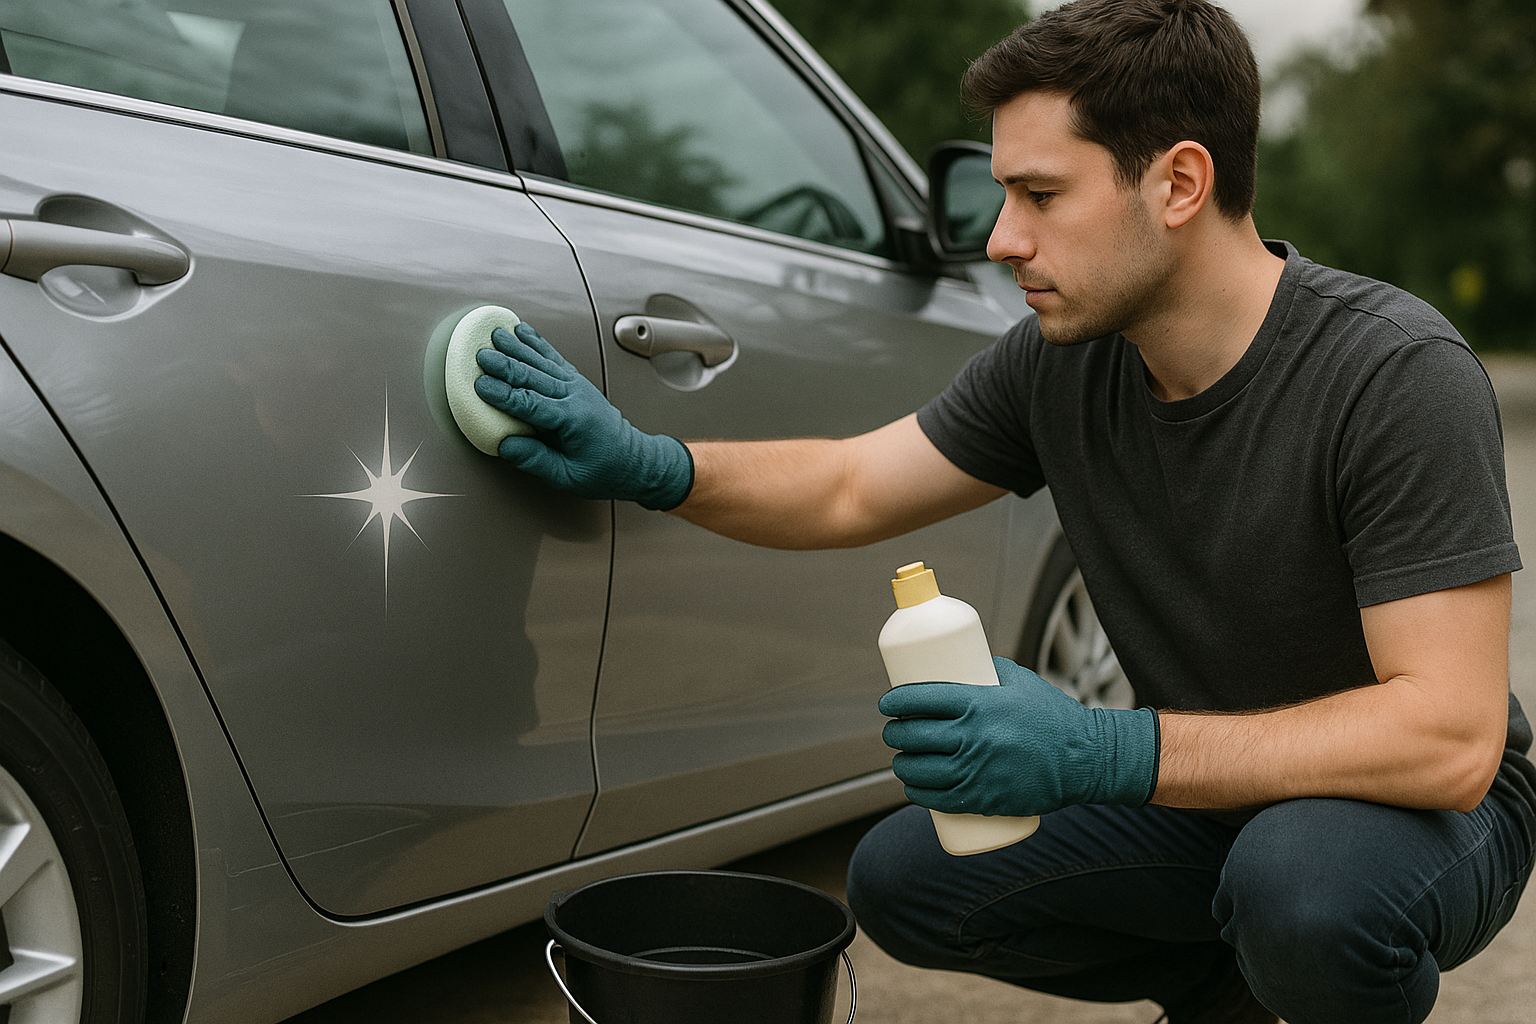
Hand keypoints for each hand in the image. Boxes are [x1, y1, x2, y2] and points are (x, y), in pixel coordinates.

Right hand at [474, 322, 693, 509]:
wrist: (632, 459)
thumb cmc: (602, 471)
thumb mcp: (567, 477)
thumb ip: (535, 460)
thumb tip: (504, 445)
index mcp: (572, 421)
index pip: (530, 404)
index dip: (503, 394)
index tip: (479, 385)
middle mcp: (575, 397)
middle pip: (533, 376)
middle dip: (505, 364)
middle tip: (480, 355)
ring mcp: (577, 386)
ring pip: (542, 362)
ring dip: (517, 347)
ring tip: (494, 334)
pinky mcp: (577, 381)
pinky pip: (554, 358)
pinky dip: (537, 343)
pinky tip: (521, 330)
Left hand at [879, 656, 1158, 816]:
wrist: (1086, 760)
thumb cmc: (1053, 717)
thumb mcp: (1020, 682)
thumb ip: (987, 670)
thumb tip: (957, 662)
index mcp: (978, 703)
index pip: (920, 698)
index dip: (895, 700)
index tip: (888, 702)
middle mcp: (972, 737)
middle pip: (913, 735)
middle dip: (894, 732)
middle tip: (895, 730)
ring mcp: (976, 771)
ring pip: (918, 770)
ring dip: (901, 765)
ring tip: (903, 758)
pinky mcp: (983, 799)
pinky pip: (937, 799)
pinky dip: (918, 794)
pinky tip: (913, 788)